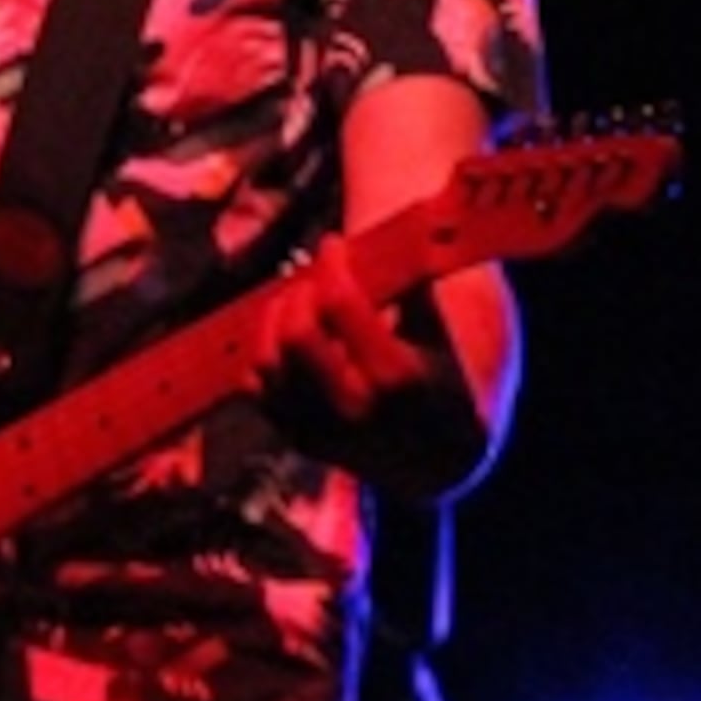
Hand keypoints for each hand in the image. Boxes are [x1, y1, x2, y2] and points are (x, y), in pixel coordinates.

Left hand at [256, 247, 488, 498]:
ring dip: (274, 319)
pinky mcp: (298, 438)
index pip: (341, 303)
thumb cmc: (444, 387)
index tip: (334, 244)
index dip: (331, 264)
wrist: (439, 462)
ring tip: (297, 301)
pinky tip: (284, 336)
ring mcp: (320, 428)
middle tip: (315, 277)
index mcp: (395, 375)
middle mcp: (353, 406)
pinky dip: (263, 353)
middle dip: (300, 291)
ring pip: (266, 361)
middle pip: (296, 332)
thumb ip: (411, 289)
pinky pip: (256, 389)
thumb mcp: (440, 337)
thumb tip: (387, 237)